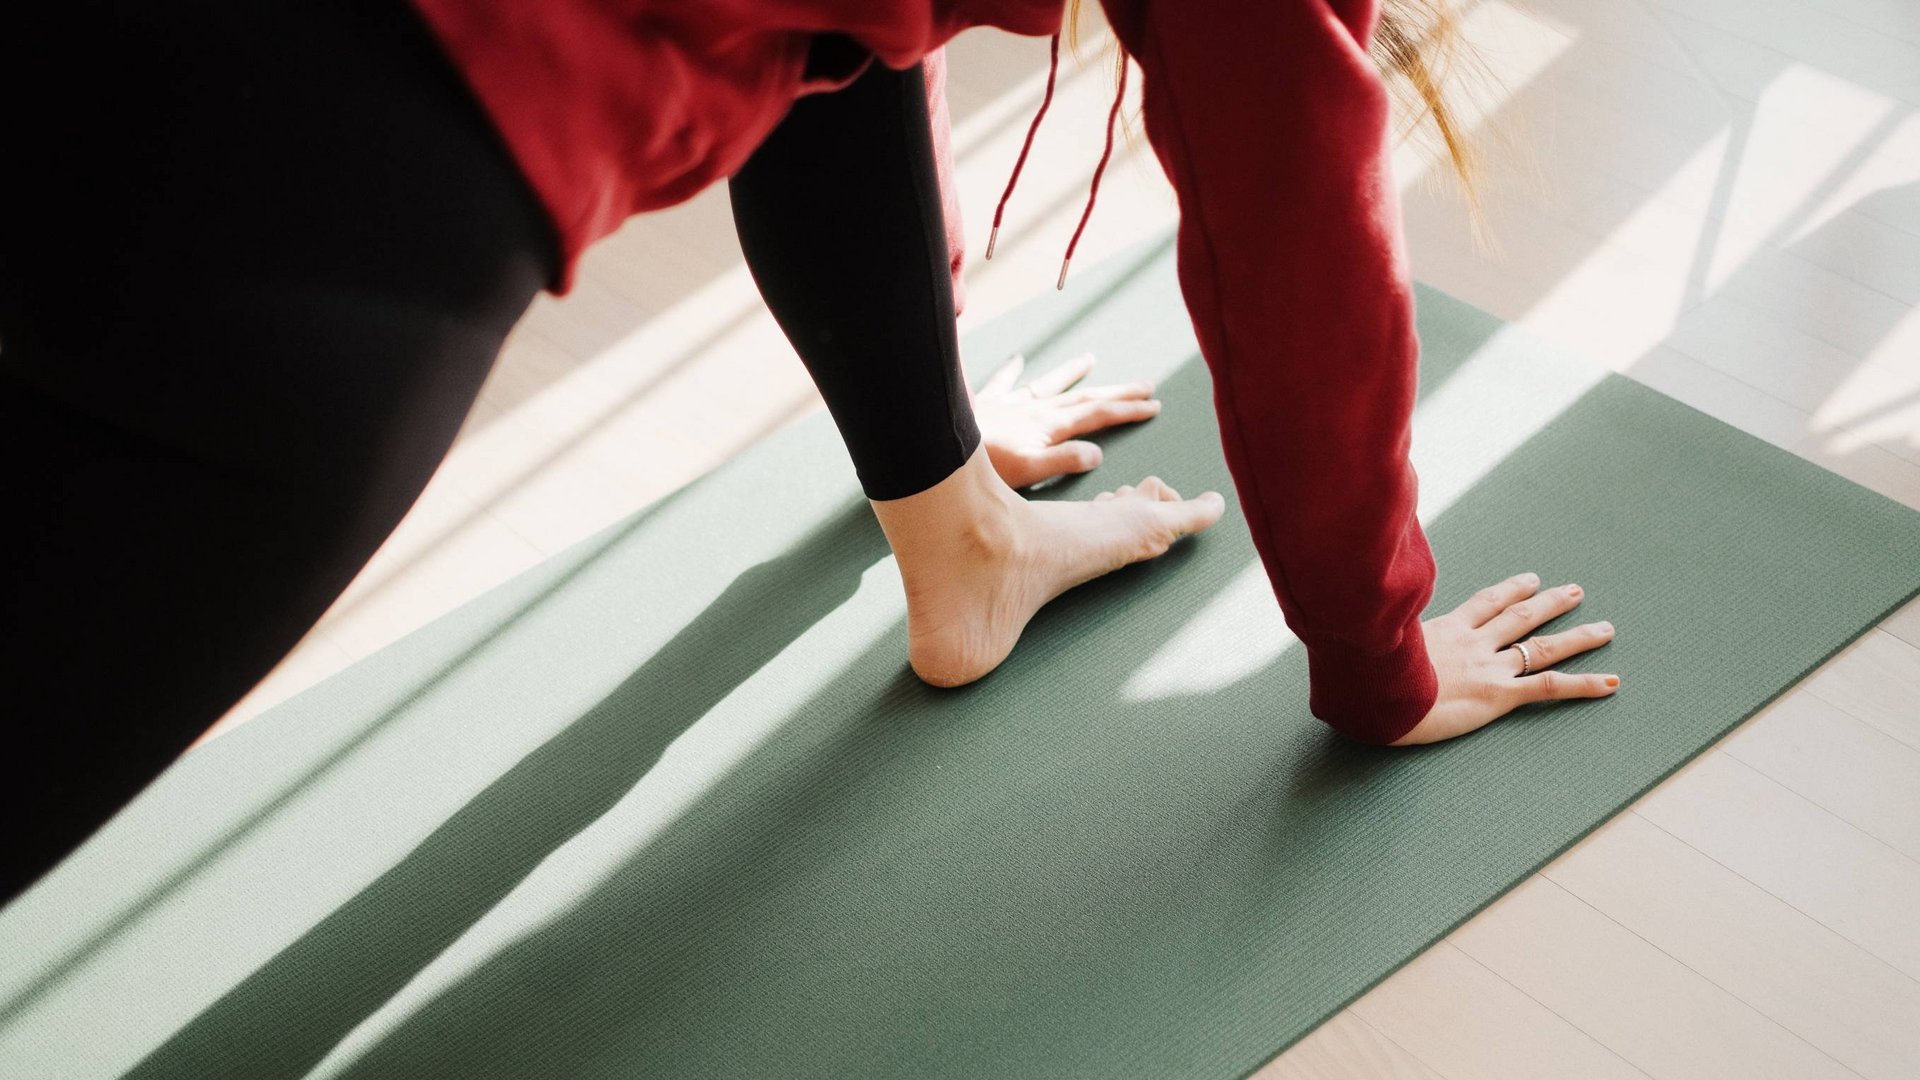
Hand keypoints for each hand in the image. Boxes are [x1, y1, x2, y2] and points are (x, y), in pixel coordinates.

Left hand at [972, 352, 1160, 488]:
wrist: (938, 444)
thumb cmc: (982, 466)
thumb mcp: (1029, 470)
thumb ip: (1064, 461)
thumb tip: (1097, 454)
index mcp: (1049, 426)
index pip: (1097, 415)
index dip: (1127, 410)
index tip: (1153, 405)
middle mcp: (1034, 409)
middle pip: (1083, 397)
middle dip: (1116, 392)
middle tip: (1145, 385)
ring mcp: (1010, 404)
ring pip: (1049, 383)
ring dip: (1072, 373)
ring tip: (1091, 359)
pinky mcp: (986, 404)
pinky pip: (1002, 383)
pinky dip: (1012, 371)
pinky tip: (1017, 359)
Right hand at [1390, 572, 1619, 745]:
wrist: (1379, 694)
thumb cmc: (1370, 673)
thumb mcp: (1378, 643)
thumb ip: (1389, 636)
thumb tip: (1368, 630)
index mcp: (1446, 629)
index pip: (1485, 603)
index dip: (1510, 590)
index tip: (1529, 580)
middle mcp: (1474, 643)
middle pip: (1520, 616)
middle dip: (1549, 603)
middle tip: (1573, 592)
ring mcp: (1489, 667)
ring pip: (1542, 645)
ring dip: (1577, 636)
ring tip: (1603, 628)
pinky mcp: (1498, 694)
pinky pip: (1548, 687)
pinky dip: (1583, 685)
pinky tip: (1610, 683)